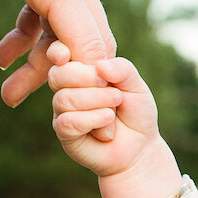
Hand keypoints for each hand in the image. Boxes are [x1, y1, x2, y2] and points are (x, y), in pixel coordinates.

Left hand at [0, 0, 114, 105]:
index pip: (91, 46)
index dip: (83, 83)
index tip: (63, 112)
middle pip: (87, 45)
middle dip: (62, 81)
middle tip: (18, 106)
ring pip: (71, 32)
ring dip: (43, 62)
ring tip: (3, 94)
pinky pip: (53, 14)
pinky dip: (35, 37)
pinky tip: (2, 53)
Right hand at [48, 44, 158, 178]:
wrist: (139, 146)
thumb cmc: (136, 112)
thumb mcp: (137, 86)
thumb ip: (123, 70)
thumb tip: (101, 65)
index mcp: (81, 70)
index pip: (59, 53)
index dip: (59, 51)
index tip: (68, 54)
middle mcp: (67, 88)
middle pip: (58, 74)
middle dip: (86, 78)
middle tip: (113, 90)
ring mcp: (63, 111)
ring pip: (64, 99)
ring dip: (95, 101)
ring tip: (115, 107)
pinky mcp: (65, 133)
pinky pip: (67, 122)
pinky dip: (91, 120)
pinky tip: (108, 122)